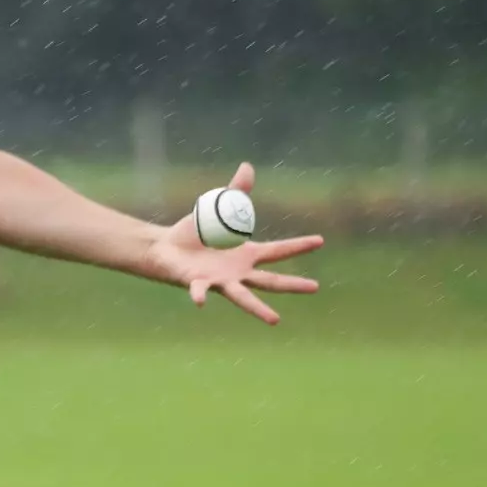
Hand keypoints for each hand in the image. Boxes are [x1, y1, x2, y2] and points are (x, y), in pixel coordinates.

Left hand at [143, 163, 323, 324]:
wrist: (165, 248)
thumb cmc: (195, 233)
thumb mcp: (218, 209)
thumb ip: (235, 191)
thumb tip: (248, 166)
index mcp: (246, 255)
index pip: (278, 250)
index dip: (298, 245)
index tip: (321, 240)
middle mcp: (238, 272)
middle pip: (270, 281)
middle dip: (292, 284)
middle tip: (315, 287)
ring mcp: (219, 280)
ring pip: (242, 296)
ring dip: (257, 308)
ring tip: (275, 320)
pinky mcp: (196, 283)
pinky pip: (200, 290)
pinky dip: (199, 295)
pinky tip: (200, 301)